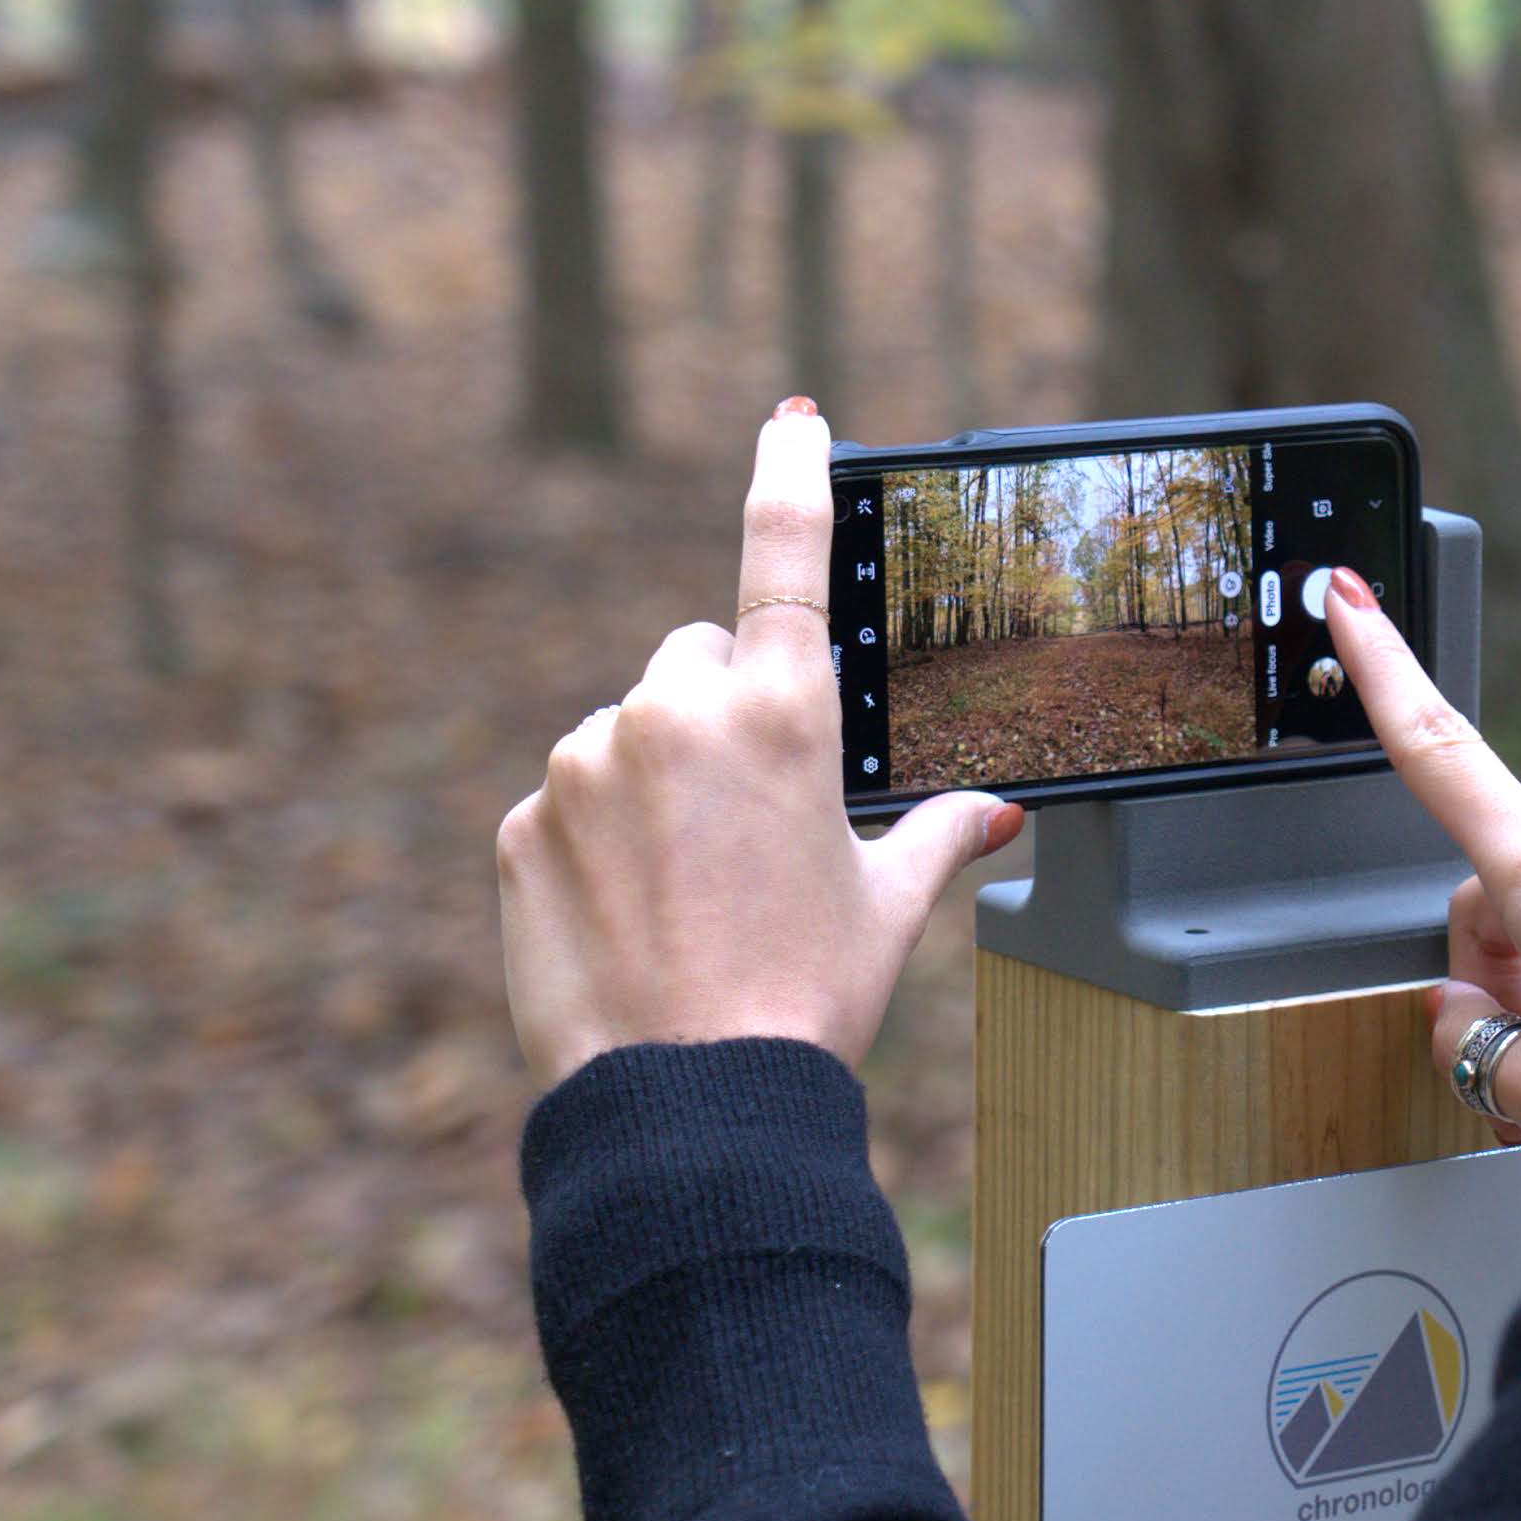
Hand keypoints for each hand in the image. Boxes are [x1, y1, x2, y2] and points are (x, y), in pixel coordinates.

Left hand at [495, 403, 1023, 1091]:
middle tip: (749, 824)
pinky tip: (630, 918)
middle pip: (694, 663)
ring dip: (650, 784)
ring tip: (688, 893)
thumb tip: (995, 816)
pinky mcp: (524, 823)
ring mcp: (585, 764)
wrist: (687, 1102)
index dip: (790, 473)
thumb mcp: (886, 909)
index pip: (784, 555)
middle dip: (718, 715)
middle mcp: (675, 714)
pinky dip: (594, 843)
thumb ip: (937, 837)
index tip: (791, 418)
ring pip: (624, 735)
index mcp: (783, 715)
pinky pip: (567, 803)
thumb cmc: (803, 1000)